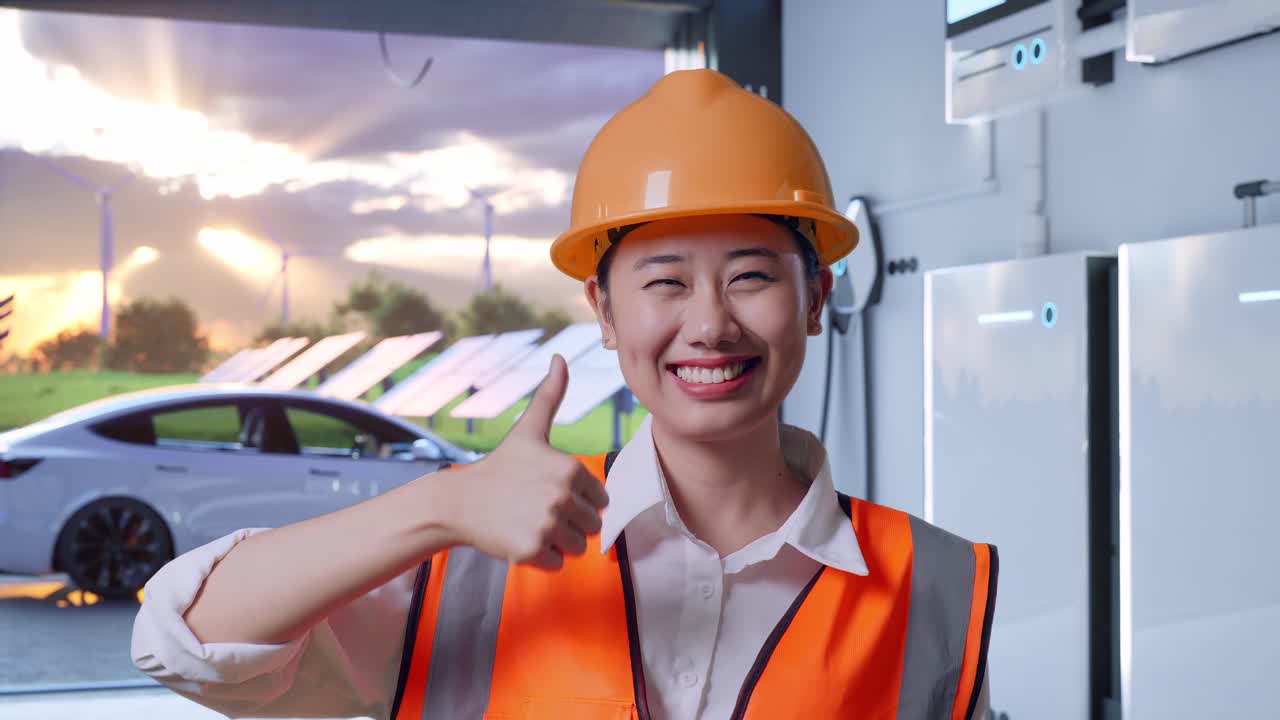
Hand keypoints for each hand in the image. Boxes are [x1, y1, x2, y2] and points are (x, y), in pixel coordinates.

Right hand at [445, 354, 609, 569]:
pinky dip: (542, 559)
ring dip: (557, 542)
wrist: (459, 501)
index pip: (600, 501)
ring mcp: (547, 524)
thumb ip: (551, 395)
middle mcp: (562, 495)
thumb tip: (560, 358)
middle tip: (537, 511)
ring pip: (578, 547)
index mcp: (571, 468)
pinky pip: (558, 564)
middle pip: (592, 526)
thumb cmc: (500, 466)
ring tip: (529, 524)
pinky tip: (520, 539)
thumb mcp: (529, 430)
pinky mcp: (532, 550)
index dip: (578, 501)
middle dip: (569, 523)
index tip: (549, 492)